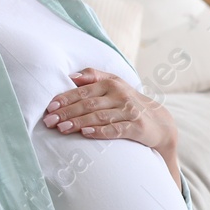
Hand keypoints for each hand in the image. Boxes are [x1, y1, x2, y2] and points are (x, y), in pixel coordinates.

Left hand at [43, 67, 177, 154]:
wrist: (159, 122)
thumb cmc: (129, 103)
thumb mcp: (115, 84)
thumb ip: (94, 77)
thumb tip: (71, 76)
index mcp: (112, 83)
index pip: (84, 91)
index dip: (65, 98)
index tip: (50, 107)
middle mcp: (121, 95)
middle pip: (89, 104)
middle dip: (67, 112)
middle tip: (50, 121)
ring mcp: (130, 111)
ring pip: (99, 117)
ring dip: (78, 123)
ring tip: (61, 129)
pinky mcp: (137, 127)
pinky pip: (115, 130)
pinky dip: (100, 131)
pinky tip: (85, 133)